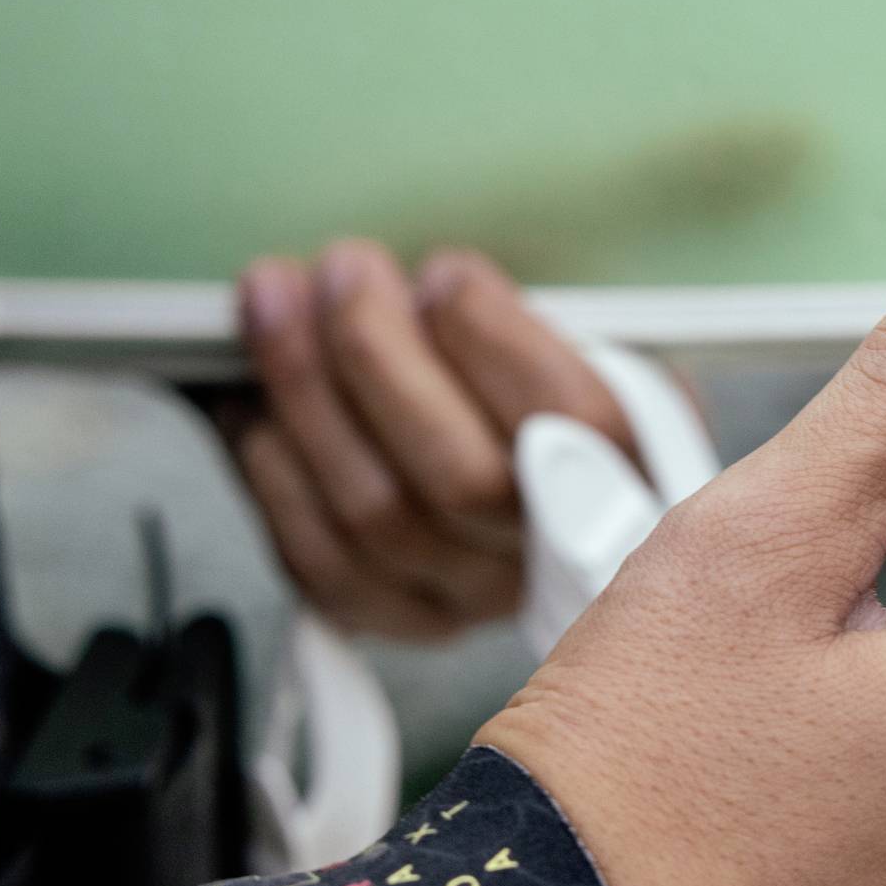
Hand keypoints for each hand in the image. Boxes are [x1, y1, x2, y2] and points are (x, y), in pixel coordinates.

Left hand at [230, 241, 639, 639]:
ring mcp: (475, 596)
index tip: (444, 273)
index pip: (578, 420)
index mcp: (633, 468)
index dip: (494, 342)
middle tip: (340, 269)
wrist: (528, 487)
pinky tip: (253, 404)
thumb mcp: (575, 336)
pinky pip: (321, 562)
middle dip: (377, 353)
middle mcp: (561, 554)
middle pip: (462, 475)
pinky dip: (274, 472)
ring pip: (378, 514)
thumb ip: (513, 319)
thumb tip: (413, 287)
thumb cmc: (537, 393)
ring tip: (276, 303)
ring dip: (306, 393)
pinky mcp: (397, 616)